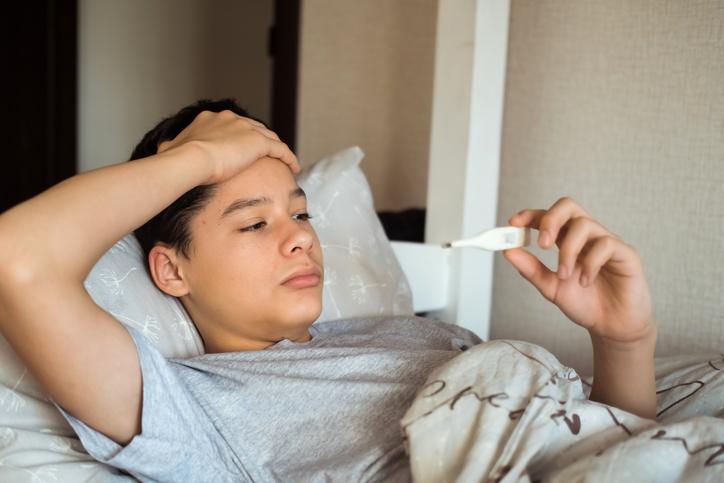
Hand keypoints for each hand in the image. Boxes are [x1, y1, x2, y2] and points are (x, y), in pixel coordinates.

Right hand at [157, 110, 298, 183]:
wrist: (191, 159)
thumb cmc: (178, 158)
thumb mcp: (170, 148)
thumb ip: (171, 148)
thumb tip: (161, 151)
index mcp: (210, 119)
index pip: (232, 125)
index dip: (240, 136)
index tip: (243, 149)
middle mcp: (230, 118)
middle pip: (252, 128)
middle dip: (260, 140)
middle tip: (267, 155)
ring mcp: (246, 128)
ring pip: (268, 138)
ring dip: (277, 149)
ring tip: (284, 161)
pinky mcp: (259, 142)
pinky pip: (280, 149)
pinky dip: (288, 157)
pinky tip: (293, 167)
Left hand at [504, 197, 653, 345]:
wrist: (612, 326)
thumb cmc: (585, 303)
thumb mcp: (550, 287)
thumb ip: (530, 269)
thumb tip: (508, 251)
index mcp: (567, 240)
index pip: (548, 215)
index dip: (530, 215)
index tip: (514, 223)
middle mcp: (587, 236)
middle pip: (568, 206)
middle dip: (550, 220)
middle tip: (542, 245)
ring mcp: (607, 242)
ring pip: (584, 225)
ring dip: (568, 251)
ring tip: (564, 275)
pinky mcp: (626, 253)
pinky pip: (606, 244)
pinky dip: (590, 263)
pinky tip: (585, 281)